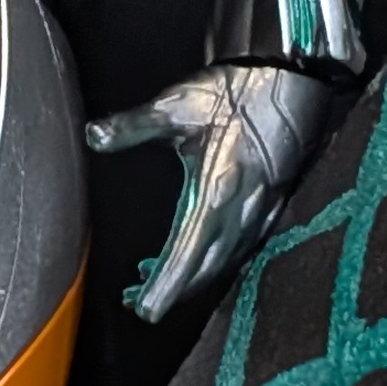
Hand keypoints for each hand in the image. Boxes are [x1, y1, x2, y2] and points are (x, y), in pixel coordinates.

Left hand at [88, 62, 336, 323]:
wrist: (292, 78)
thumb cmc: (237, 89)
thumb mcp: (177, 105)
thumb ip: (133, 125)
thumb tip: (94, 135)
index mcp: (216, 190)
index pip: (186, 254)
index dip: (166, 286)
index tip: (144, 307)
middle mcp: (240, 209)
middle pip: (204, 268)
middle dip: (173, 290)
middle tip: (140, 300)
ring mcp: (259, 209)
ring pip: (223, 260)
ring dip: (192, 277)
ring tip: (157, 280)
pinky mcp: (269, 203)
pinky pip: (240, 245)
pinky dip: (215, 258)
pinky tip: (197, 253)